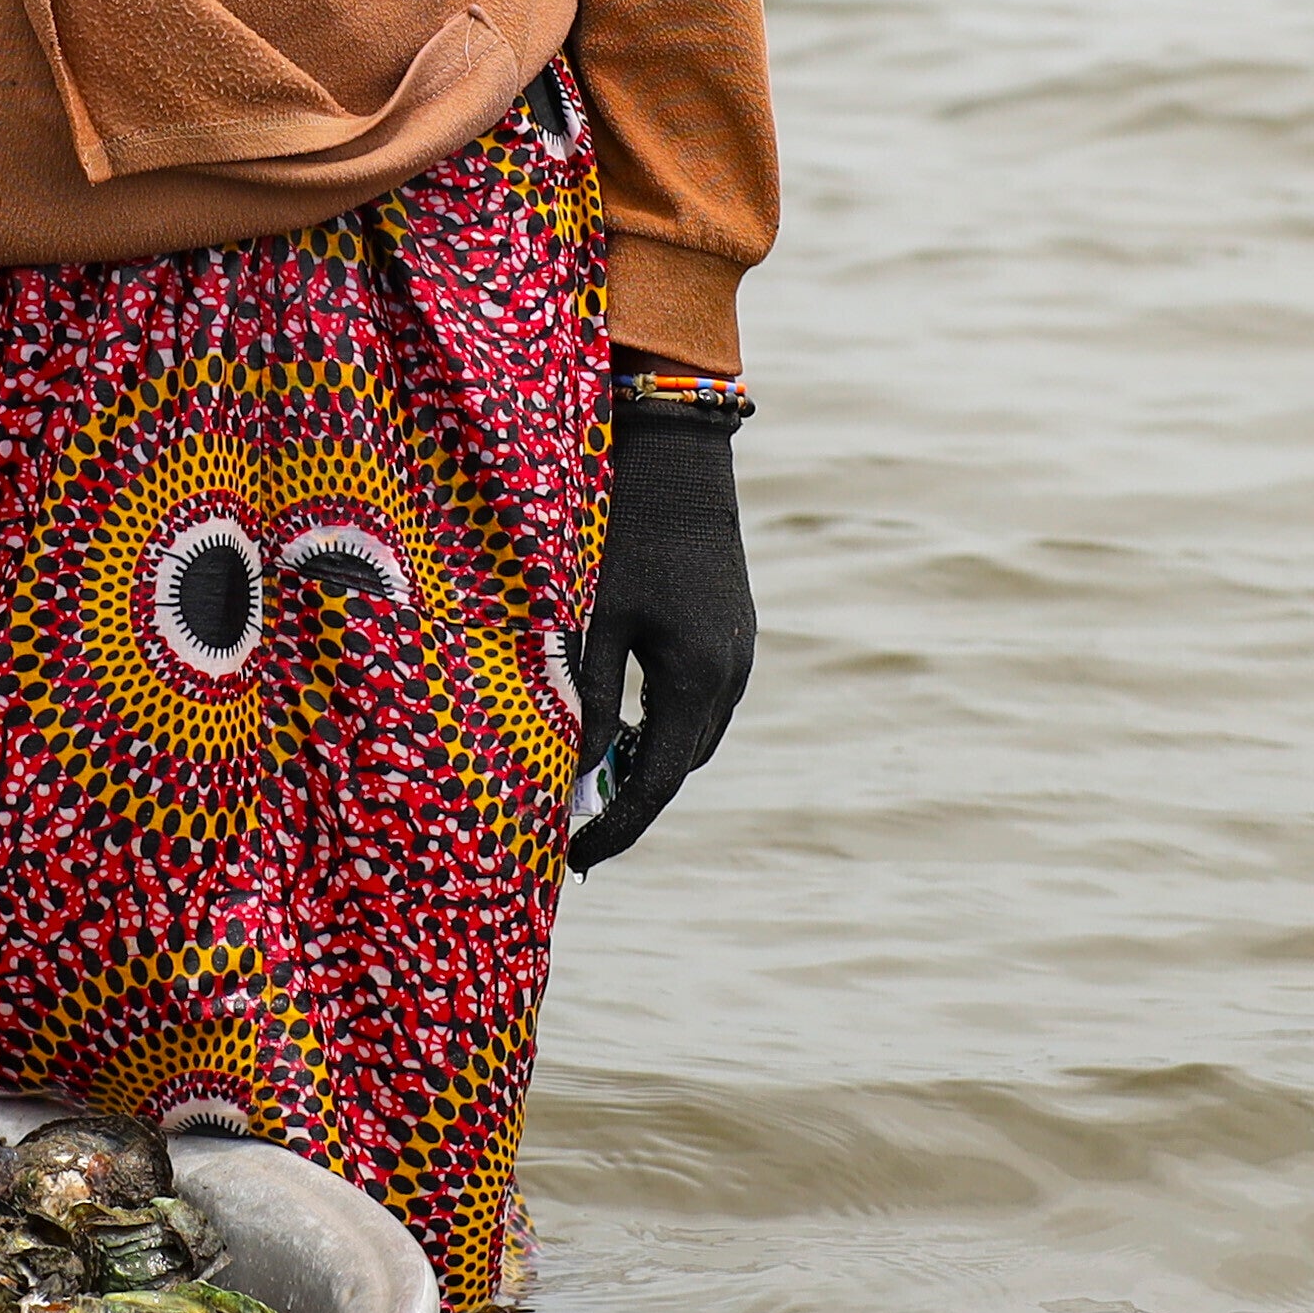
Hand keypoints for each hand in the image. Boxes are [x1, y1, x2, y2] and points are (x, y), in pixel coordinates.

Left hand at [565, 396, 754, 871]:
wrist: (678, 454)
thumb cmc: (621, 531)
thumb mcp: (592, 619)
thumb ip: (587, 699)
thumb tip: (578, 773)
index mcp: (696, 679)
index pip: (658, 784)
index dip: (618, 827)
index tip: (576, 858)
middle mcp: (730, 674)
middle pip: (682, 765)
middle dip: (631, 801)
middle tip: (573, 825)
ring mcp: (740, 651)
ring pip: (695, 734)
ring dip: (651, 762)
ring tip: (592, 780)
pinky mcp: (734, 629)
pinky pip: (702, 700)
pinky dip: (665, 724)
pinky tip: (623, 720)